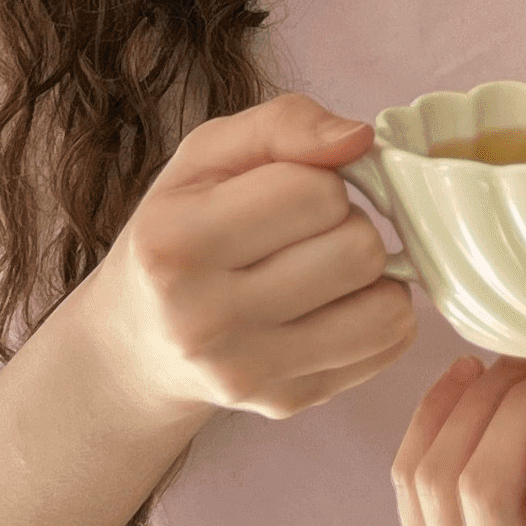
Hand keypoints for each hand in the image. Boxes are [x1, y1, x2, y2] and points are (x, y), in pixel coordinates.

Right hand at [84, 94, 413, 421]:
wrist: (138, 340)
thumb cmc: (181, 229)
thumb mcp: (209, 155)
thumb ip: (285, 123)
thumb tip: (361, 138)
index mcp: (176, 242)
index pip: (316, 192)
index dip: (321, 179)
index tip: (292, 190)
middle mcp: (203, 318)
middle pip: (358, 249)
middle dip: (348, 225)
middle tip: (309, 232)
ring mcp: (246, 371)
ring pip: (387, 305)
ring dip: (371, 274)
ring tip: (325, 266)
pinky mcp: (284, 401)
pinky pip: (387, 345)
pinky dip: (377, 314)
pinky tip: (333, 304)